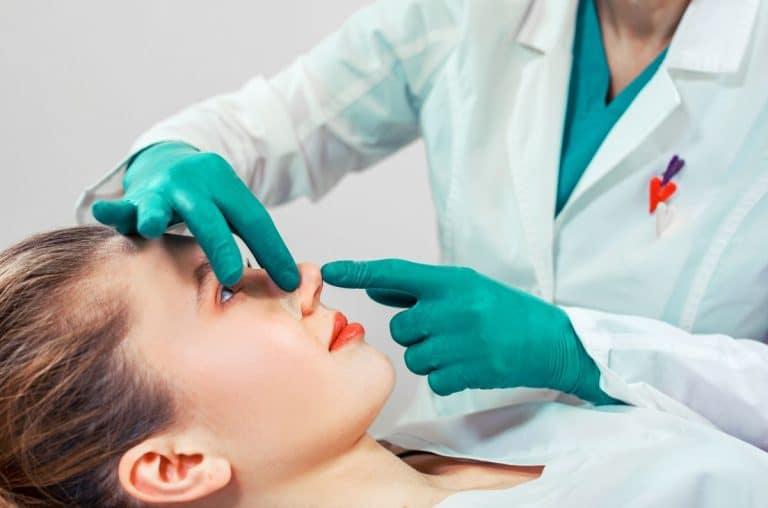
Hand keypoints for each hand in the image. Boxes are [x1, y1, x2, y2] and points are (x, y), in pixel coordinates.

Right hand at [92, 141, 298, 289]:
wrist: (173, 164)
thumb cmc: (213, 203)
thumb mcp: (240, 215)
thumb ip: (264, 246)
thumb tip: (294, 285)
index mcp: (229, 191)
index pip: (255, 223)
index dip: (273, 252)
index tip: (288, 283)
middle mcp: (196, 188)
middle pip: (210, 218)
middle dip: (220, 246)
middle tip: (231, 277)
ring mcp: (163, 191)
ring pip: (160, 205)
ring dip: (154, 214)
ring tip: (149, 225)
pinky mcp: (136, 198)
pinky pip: (124, 206)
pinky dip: (115, 211)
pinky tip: (102, 212)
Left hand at [322, 259, 614, 402]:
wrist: (555, 343)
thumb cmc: (508, 312)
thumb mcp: (467, 289)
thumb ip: (418, 290)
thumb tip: (375, 285)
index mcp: (453, 281)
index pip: (395, 272)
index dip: (359, 271)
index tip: (330, 270)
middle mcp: (453, 308)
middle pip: (400, 326)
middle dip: (416, 333)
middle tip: (448, 331)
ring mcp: (461, 341)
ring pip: (414, 356)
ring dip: (431, 357)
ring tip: (463, 349)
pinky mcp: (468, 372)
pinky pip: (433, 380)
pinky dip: (446, 378)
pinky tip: (471, 365)